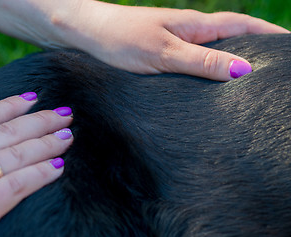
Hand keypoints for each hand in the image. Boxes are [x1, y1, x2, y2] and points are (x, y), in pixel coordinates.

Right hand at [0, 92, 72, 236]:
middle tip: (65, 115)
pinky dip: (42, 173)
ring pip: (19, 154)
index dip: (13, 104)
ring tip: (68, 137)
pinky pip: (19, 184)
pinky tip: (59, 167)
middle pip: (9, 132)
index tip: (35, 97)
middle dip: (42, 121)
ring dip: (48, 144)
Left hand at [62, 1, 289, 80]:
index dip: (271, 36)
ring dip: (232, 65)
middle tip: (276, 73)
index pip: (245, 27)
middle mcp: (190, 34)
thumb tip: (242, 70)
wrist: (87, 34)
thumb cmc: (121, 38)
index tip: (290, 49)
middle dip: (257, 52)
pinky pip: (195, 64)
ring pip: (214, 54)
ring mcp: (177, 45)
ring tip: (251, 85)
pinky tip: (211, 89)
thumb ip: (200, 61)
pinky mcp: (164, 56)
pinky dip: (208, 73)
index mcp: (196, 26)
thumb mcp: (163, 52)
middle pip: (234, 40)